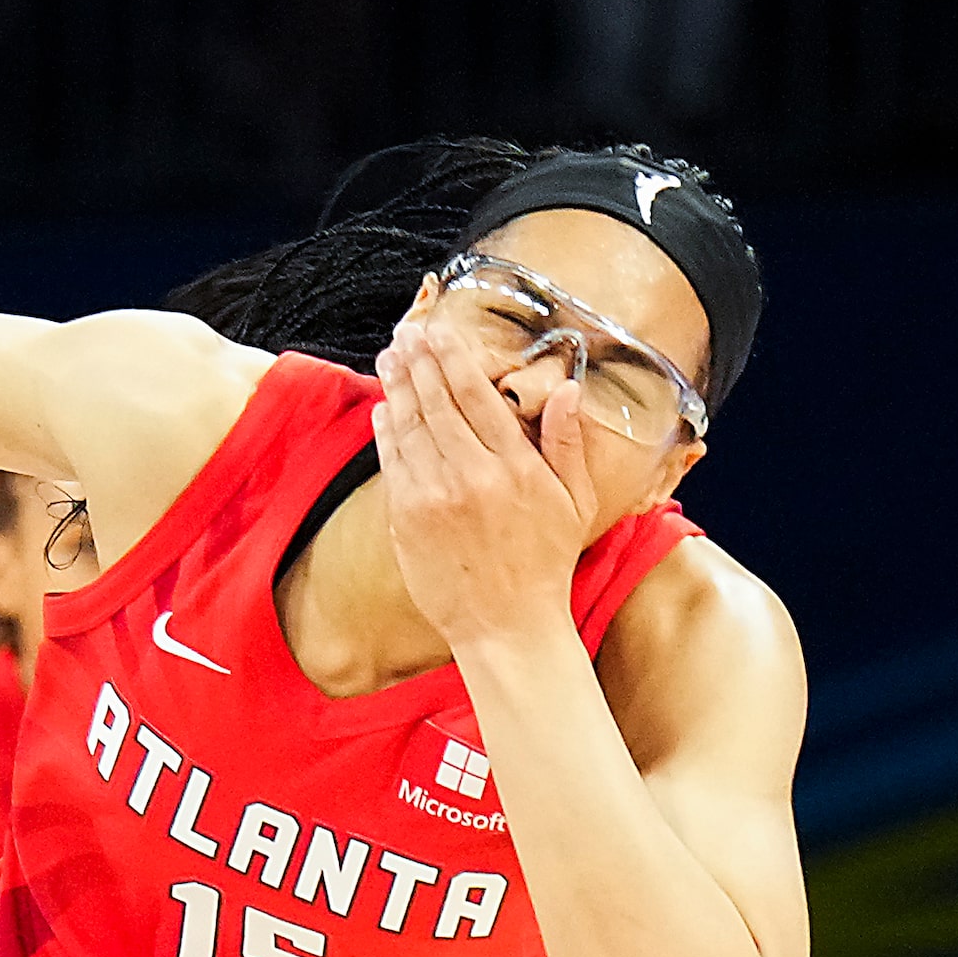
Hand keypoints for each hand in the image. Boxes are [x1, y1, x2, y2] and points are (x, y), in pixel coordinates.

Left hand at [369, 314, 594, 651]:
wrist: (506, 624)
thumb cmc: (545, 563)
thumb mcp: (574, 501)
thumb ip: (567, 442)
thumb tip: (566, 388)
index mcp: (515, 466)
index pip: (477, 397)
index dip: (453, 359)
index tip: (440, 332)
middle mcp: (471, 475)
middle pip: (437, 404)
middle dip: (419, 363)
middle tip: (405, 332)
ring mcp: (434, 497)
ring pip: (410, 428)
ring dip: (397, 388)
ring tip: (390, 357)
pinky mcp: (408, 519)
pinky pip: (393, 464)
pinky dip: (386, 432)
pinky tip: (384, 408)